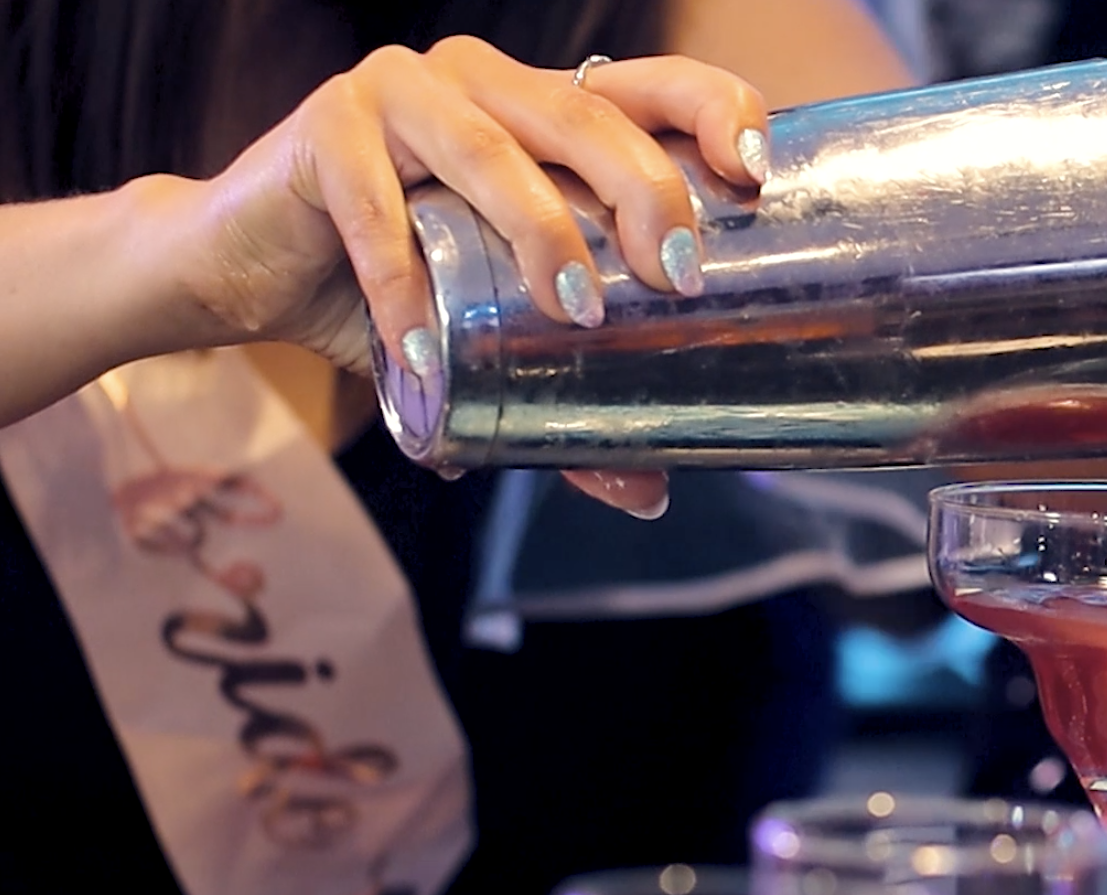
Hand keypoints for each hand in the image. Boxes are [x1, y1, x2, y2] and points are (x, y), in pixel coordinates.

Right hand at [176, 39, 771, 515]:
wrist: (244, 269)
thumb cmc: (391, 288)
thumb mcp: (491, 338)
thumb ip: (568, 403)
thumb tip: (650, 493)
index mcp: (545, 107)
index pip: (651, 84)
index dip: (713, 108)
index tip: (752, 170)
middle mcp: (485, 80)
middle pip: (587, 113)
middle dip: (644, 189)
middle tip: (674, 274)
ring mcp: (403, 91)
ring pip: (491, 148)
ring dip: (540, 229)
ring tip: (575, 310)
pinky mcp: (325, 128)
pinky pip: (375, 211)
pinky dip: (400, 289)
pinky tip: (421, 356)